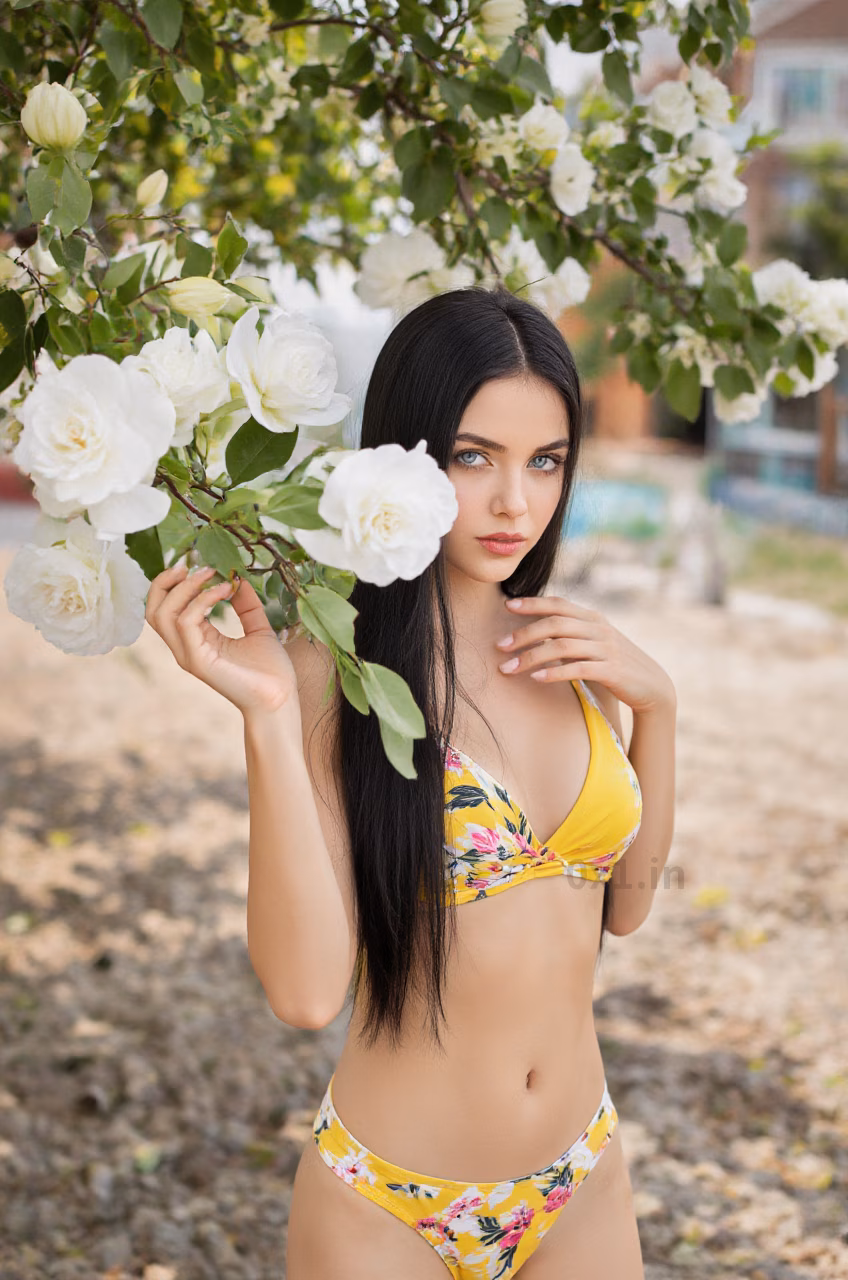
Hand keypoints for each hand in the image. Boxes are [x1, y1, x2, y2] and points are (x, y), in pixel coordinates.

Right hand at [144, 562, 299, 716]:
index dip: (173, 583)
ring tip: (212, 575)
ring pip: (162, 614)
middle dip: (165, 582)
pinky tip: (225, 591)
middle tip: (192, 566)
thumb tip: (238, 579)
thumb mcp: (258, 628)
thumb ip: (246, 605)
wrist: (280, 700)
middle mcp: (185, 647)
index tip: (197, 565)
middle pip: (153, 610)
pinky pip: (186, 623)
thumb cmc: (270, 671)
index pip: (164, 607)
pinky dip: (203, 601)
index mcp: (195, 639)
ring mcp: (188, 655)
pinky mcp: (198, 661)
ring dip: (186, 588)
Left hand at [495, 595, 674, 715]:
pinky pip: (578, 669)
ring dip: (531, 657)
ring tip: (509, 668)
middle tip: (500, 646)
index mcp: (593, 618)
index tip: (507, 606)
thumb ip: (572, 633)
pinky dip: (554, 672)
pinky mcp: (611, 670)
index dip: (533, 603)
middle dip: (524, 634)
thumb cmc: (615, 664)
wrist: (652, 685)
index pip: (559, 604)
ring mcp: (606, 648)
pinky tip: (536, 678)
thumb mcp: (595, 642)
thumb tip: (538, 628)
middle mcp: (599, 629)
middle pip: (555, 624)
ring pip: (562, 646)